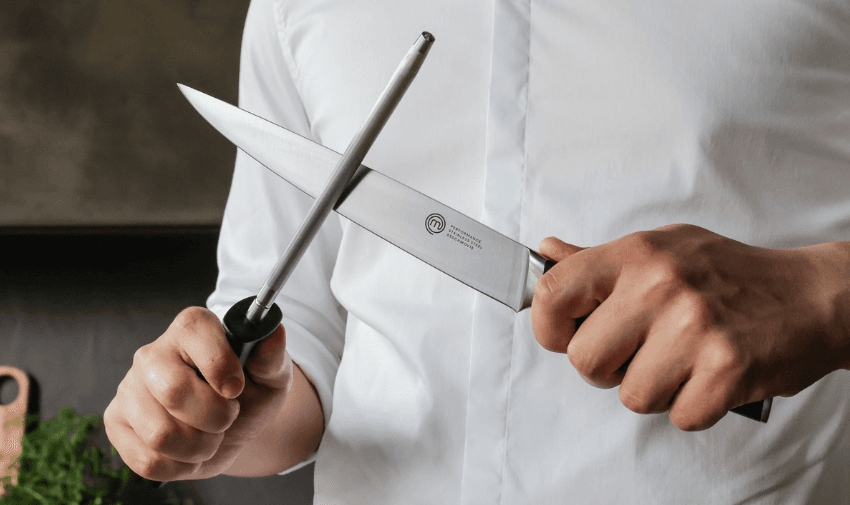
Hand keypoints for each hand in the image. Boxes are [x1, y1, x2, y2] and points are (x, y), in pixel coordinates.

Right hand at [104, 307, 293, 480]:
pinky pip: (147, 460)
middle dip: (215, 417)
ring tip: (209, 436)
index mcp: (191, 329)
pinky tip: (188, 451)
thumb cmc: (249, 393)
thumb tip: (272, 332)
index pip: (194, 332)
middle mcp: (153, 353)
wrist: (232, 427)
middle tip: (227, 416)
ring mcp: (129, 388)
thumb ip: (272, 356)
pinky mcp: (116, 422)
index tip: (236, 388)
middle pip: (174, 391)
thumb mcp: (271, 375)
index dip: (220, 365)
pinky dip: (180, 467)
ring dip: (200, 447)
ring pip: (161, 434)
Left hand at [531, 224, 848, 430]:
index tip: (566, 337)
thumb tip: (547, 252)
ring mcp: (694, 329)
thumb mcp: (661, 248)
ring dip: (655, 390)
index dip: (549, 327)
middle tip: (639, 352)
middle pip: (584, 361)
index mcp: (636, 254)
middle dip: (606, 370)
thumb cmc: (729, 274)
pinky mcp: (726, 370)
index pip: (551, 294)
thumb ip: (598, 258)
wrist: (810, 295)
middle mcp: (660, 287)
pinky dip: (693, 406)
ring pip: (631, 397)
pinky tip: (708, 376)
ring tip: (682, 360)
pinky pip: (678, 417)